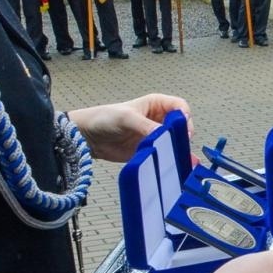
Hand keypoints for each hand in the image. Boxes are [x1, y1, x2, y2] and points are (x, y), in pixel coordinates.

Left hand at [69, 93, 191, 161]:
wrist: (88, 137)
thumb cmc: (105, 118)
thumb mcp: (127, 118)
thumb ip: (146, 126)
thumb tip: (164, 135)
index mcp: (157, 105)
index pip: (180, 107)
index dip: (184, 117)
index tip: (183, 129)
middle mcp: (159, 120)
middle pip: (181, 127)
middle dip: (183, 137)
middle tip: (180, 146)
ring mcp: (156, 137)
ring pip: (176, 143)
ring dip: (180, 151)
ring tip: (183, 161)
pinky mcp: (151, 151)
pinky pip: (166, 156)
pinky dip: (174, 162)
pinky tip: (181, 167)